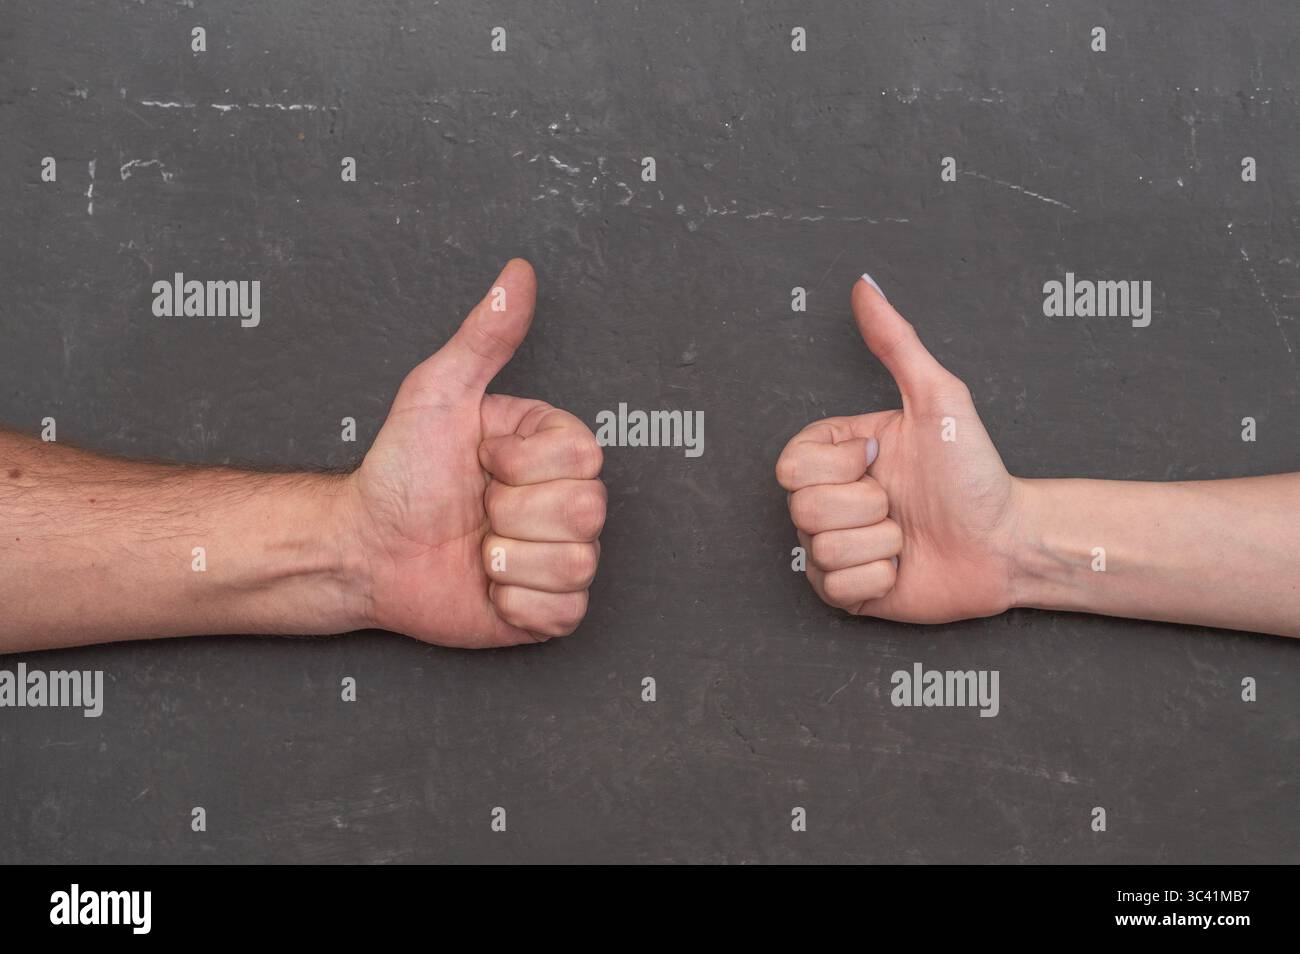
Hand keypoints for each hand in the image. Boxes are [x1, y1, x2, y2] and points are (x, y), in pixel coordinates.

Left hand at [342, 259, 605, 646]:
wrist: (368, 547)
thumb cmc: (400, 470)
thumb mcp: (439, 390)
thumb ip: (486, 335)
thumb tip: (517, 275)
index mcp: (552, 451)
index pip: (586, 458)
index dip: (524, 465)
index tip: (483, 460)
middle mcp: (564, 503)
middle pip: (588, 512)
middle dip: (513, 513)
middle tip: (477, 508)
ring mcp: (560, 557)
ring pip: (577, 563)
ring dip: (509, 560)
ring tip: (477, 548)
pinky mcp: (548, 610)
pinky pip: (564, 613)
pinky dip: (515, 604)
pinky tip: (486, 585)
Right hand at [777, 276, 1022, 622]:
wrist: (1007, 542)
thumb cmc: (975, 472)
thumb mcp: (936, 398)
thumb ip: (895, 342)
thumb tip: (864, 286)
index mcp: (836, 455)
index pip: (790, 464)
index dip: (839, 464)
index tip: (883, 456)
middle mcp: (828, 501)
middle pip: (801, 509)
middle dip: (866, 505)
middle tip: (900, 501)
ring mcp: (834, 548)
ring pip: (820, 549)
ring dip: (879, 542)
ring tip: (907, 534)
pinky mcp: (848, 593)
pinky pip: (836, 588)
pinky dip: (878, 578)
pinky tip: (902, 565)